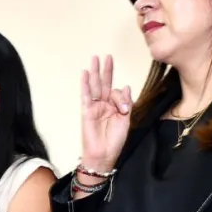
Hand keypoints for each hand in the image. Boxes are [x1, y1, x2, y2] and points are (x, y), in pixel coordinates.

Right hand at [80, 55, 132, 172]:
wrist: (104, 155)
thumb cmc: (115, 141)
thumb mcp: (126, 120)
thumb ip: (126, 103)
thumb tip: (127, 87)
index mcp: (114, 107)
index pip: (117, 92)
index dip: (121, 95)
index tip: (123, 107)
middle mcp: (103, 105)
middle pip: (103, 84)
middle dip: (105, 70)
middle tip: (106, 56)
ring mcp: (94, 107)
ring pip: (94, 87)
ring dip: (94, 73)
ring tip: (94, 59)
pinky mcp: (87, 111)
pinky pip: (86, 96)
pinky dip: (85, 85)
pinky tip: (84, 74)